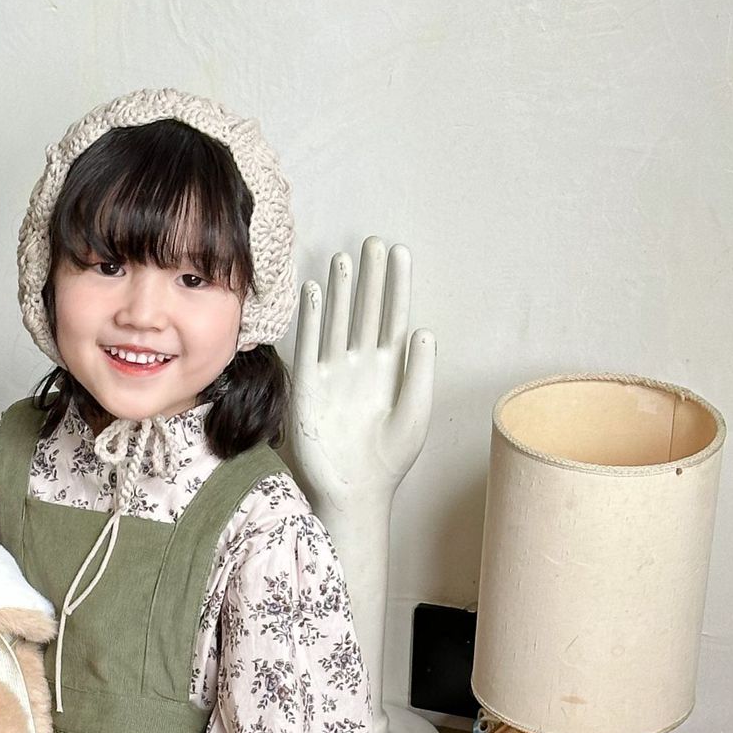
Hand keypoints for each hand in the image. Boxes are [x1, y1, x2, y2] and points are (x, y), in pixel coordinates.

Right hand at [287, 236, 434, 513]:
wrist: (354, 491)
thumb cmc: (390, 459)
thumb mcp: (415, 414)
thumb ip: (420, 372)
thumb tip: (423, 329)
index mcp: (390, 370)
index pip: (395, 317)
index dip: (397, 285)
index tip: (399, 253)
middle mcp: (361, 365)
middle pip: (365, 311)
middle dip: (369, 278)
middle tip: (371, 242)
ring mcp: (333, 373)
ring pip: (337, 321)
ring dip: (339, 290)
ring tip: (343, 258)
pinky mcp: (308, 386)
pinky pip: (309, 344)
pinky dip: (311, 318)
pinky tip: (313, 291)